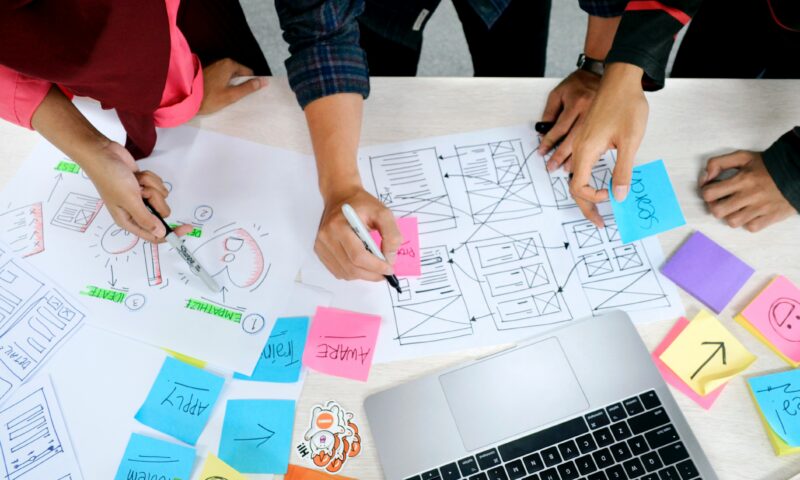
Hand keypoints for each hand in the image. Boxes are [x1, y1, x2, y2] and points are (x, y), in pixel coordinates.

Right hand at [82, 142, 192, 241]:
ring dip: (151, 186)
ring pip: (161, 197)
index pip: (154, 235)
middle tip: (142, 191)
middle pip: (161, 213)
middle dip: (155, 200)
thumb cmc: (110, 177)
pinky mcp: (144, 185)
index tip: (186, 228)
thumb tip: (159, 234)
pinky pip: (158, 185)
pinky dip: (150, 178)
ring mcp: (140, 197)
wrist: (103, 153)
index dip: (171, 233)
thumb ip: (145, 218)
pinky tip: (137, 175)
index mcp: (128, 220)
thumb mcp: (129, 200)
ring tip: (136, 181)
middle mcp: (135, 211)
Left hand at [198, 58, 266, 114]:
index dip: (250, 84)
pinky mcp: (208, 73)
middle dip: (240, 84)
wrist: (186, 98)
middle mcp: (222, 62)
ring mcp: (214, 67)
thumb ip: (248, 88)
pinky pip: (222, 78)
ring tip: (228, 97)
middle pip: (239, 74)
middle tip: (237, 97)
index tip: (246, 94)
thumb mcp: (232, 95)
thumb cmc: (209, 98)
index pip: (248, 73)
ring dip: (231, 86)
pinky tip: (219, 95)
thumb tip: (263, 81)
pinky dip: (223, 85)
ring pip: (230, 77)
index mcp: (230, 65)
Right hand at [315, 185, 401, 280]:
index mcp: (339, 225)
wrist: (341, 196)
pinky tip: (362, 264)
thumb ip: (391, 234)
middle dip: (372, 274)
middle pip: (351, 268)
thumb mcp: (382, 212)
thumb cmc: (361, 204)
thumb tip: (390, 258)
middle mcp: (326, 237)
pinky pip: (338, 271)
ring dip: (364, 275)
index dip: (375, 266)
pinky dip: (353, 273)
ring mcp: (320, 245)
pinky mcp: (320, 251)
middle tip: (385, 272)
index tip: (389, 268)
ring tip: (375, 267)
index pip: (357, 255)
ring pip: (345, 273)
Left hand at [538, 69, 600, 171]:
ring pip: (587, 143)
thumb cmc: (578, 84)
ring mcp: (601, 118)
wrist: (602, 74)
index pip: (559, 128)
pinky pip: (599, 140)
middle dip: (561, 156)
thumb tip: (543, 132)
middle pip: (573, 139)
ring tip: (567, 169)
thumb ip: (550, 112)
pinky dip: (591, 152)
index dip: (549, 142)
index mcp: (576, 103)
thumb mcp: (558, 93)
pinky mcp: (608, 122)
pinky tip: (585, 160)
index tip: (541, 152)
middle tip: (552, 167)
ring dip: (576, 158)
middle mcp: (589, 111)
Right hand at [569, 63, 647, 226]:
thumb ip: (622, 170)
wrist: (622, 78)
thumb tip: (618, 195)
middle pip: (573, 185)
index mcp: (587, 150)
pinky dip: (584, 179)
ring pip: (574, 175)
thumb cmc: (626, 105)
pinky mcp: (586, 137)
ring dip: (583, 194)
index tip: (611, 196)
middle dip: (585, 206)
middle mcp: (579, 148)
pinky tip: (595, 183)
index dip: (592, 198)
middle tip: (598, 222)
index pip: (579, 186)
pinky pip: (579, 164)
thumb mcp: (630, 141)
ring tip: (594, 207)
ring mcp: (581, 142)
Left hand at [700, 150, 795, 231]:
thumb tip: (705, 176)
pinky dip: (748, 222)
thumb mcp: (743, 157)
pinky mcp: (770, 217)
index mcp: (742, 180)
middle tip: (721, 201)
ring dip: (730, 215)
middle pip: (717, 211)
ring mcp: (760, 208)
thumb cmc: (768, 165)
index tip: (712, 189)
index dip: (706, 192)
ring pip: (732, 222)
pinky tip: (750, 213)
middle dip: (715, 206)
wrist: (797, 172)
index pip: (709, 193)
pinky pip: (751, 227)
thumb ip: (719, 163)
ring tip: (735, 207)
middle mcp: (750, 195)